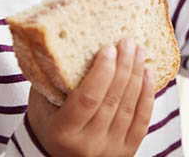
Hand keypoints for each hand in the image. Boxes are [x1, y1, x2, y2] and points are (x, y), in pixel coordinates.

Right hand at [26, 39, 154, 156]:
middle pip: (112, 100)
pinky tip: (148, 74)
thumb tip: (65, 42)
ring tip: (139, 51)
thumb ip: (52, 79)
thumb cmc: (48, 123)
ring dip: (137, 76)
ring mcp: (109, 150)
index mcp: (63, 133)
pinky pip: (142, 120)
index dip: (102, 72)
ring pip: (129, 108)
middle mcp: (87, 145)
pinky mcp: (126, 152)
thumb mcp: (41, 103)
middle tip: (128, 42)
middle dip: (123, 67)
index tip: (108, 48)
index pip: (88, 99)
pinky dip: (147, 94)